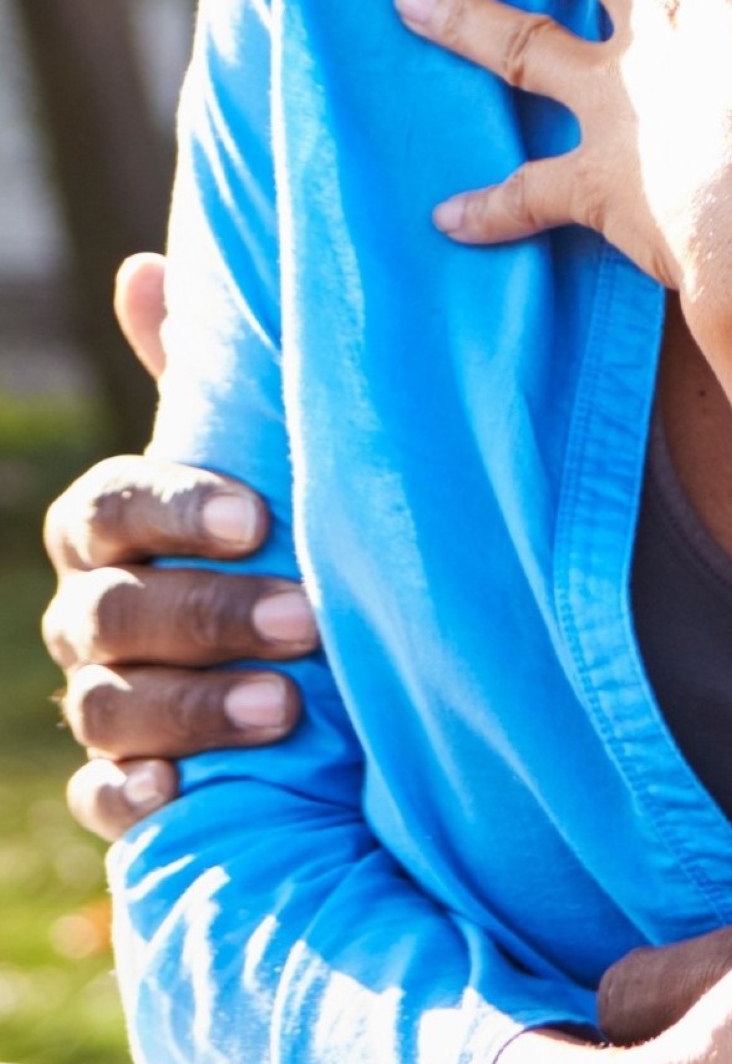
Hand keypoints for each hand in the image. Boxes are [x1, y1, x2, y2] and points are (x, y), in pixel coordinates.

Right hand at [42, 258, 307, 840]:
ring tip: (287, 705)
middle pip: (113, 613)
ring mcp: (102, 698)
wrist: (306, 652)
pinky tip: (181, 790)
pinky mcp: (125, 779)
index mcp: (113, 526)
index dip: (174, 510)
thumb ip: (206, 376)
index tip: (257, 516)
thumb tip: (143, 267)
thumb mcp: (255, 452)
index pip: (110, 508)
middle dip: (207, 615)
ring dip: (191, 706)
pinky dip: (136, 794)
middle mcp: (92, 611)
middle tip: (305, 620)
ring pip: (108, 705)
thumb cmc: (274, 527)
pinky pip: (103, 796)